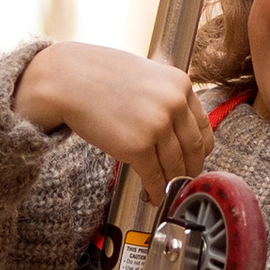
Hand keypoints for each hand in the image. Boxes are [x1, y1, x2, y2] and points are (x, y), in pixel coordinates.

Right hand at [15, 43, 206, 201]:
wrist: (65, 79)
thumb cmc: (97, 75)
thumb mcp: (145, 75)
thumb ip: (164, 98)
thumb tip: (176, 130)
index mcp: (180, 84)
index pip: (203, 127)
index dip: (200, 151)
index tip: (194, 161)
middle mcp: (174, 103)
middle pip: (194, 149)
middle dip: (189, 170)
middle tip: (182, 181)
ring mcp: (158, 125)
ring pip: (176, 167)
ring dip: (172, 184)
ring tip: (165, 191)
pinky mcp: (138, 146)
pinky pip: (155, 177)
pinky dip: (156, 190)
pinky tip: (151, 195)